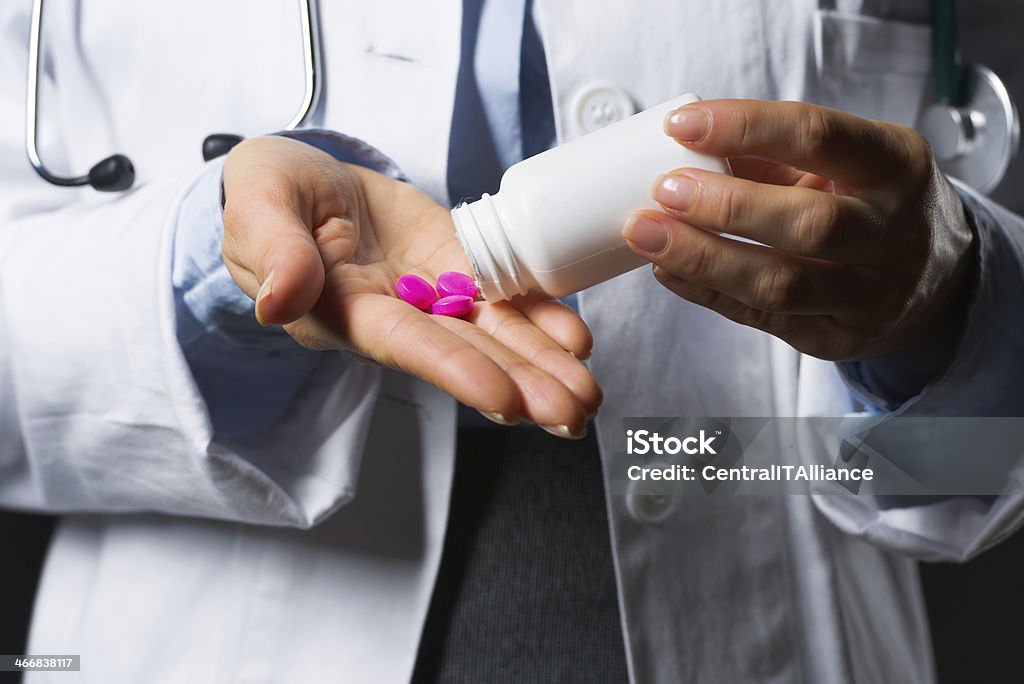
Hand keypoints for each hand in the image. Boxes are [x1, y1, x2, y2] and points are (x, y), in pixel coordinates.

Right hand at [222, 136, 600, 435]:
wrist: (304, 180)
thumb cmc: (269, 194)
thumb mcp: (259, 208)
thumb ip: (274, 250)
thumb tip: (279, 300)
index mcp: (344, 310)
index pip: (405, 346)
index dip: (454, 371)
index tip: (504, 401)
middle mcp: (395, 315)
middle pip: (464, 354)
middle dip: (520, 385)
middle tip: (574, 416)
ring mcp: (431, 293)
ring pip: (493, 334)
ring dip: (542, 365)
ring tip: (588, 395)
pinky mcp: (456, 265)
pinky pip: (502, 295)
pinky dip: (540, 316)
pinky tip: (577, 340)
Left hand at [624, 99, 974, 361]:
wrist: (935, 281)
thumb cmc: (870, 205)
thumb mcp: (846, 165)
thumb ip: (774, 158)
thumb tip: (683, 152)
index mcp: (896, 166)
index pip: (819, 137)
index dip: (745, 128)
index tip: (681, 126)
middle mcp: (892, 234)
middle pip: (808, 224)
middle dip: (725, 207)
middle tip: (663, 190)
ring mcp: (868, 295)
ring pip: (780, 285)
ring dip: (703, 259)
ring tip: (645, 235)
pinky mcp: (836, 339)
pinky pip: (760, 318)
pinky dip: (705, 292)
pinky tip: (665, 271)